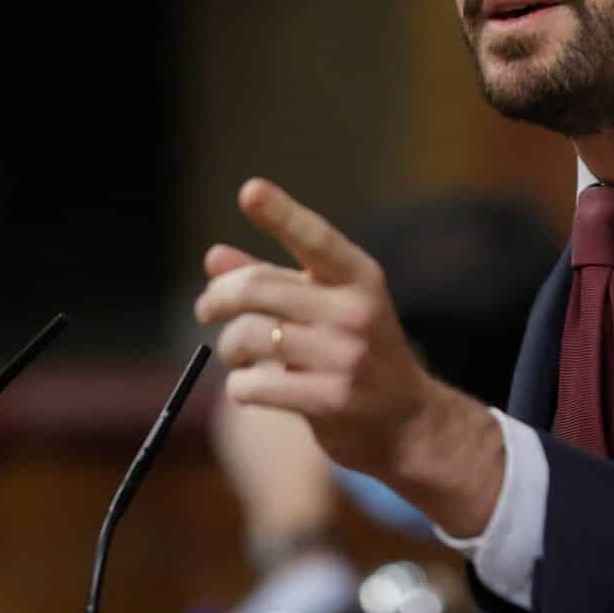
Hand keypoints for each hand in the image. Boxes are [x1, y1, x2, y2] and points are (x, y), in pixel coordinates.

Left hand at [191, 178, 503, 536]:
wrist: (408, 422)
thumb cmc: (359, 353)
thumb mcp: (329, 307)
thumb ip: (274, 281)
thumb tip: (214, 257)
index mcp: (358, 278)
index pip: (314, 238)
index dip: (280, 214)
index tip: (249, 191)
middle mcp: (354, 311)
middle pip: (257, 287)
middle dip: (217, 298)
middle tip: (205, 309)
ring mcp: (344, 357)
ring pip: (249, 337)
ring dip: (230, 348)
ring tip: (238, 356)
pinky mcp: (329, 400)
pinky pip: (252, 385)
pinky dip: (240, 387)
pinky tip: (252, 389)